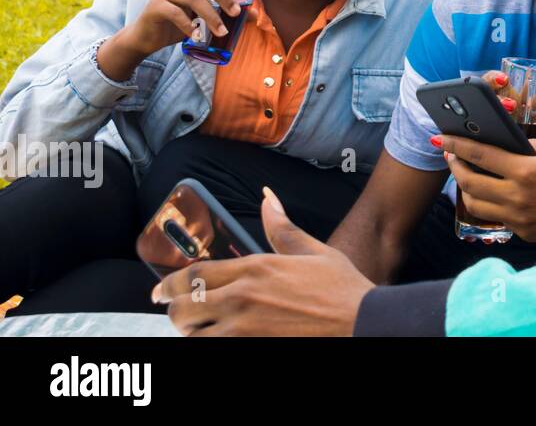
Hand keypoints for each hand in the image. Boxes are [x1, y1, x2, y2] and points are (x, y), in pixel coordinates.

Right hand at [122, 0, 242, 57]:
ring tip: (221, 32)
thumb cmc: (180, 21)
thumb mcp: (204, 15)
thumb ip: (224, 11)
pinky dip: (189, 25)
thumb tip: (255, 16)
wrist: (148, 37)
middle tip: (235, 13)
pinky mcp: (155, 6)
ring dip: (211, 16)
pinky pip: (176, 12)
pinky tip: (197, 36)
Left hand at [154, 188, 373, 336]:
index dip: (170, 284)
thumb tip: (268, 198)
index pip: (194, 275)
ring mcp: (243, 331)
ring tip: (198, 329)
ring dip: (191, 332)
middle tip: (177, 311)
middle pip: (183, 307)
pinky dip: (208, 345)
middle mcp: (242, 299)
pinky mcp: (250, 351)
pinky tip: (216, 341)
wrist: (361, 323)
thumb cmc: (342, 290)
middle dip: (175, 310)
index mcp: (255, 269)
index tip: (160, 290)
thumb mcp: (314, 252)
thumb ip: (282, 228)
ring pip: (192, 335)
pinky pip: (211, 350)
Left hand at [442, 135, 535, 249]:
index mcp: (526, 171)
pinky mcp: (521, 232)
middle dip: (454, 166)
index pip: (480, 155)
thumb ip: (533, 145)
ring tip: (466, 174)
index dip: (456, 144)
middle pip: (469, 182)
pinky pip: (494, 216)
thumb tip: (509, 142)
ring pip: (474, 204)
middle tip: (451, 155)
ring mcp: (517, 218)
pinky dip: (486, 202)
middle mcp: (516, 196)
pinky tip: (490, 192)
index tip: (440, 138)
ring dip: (464, 187)